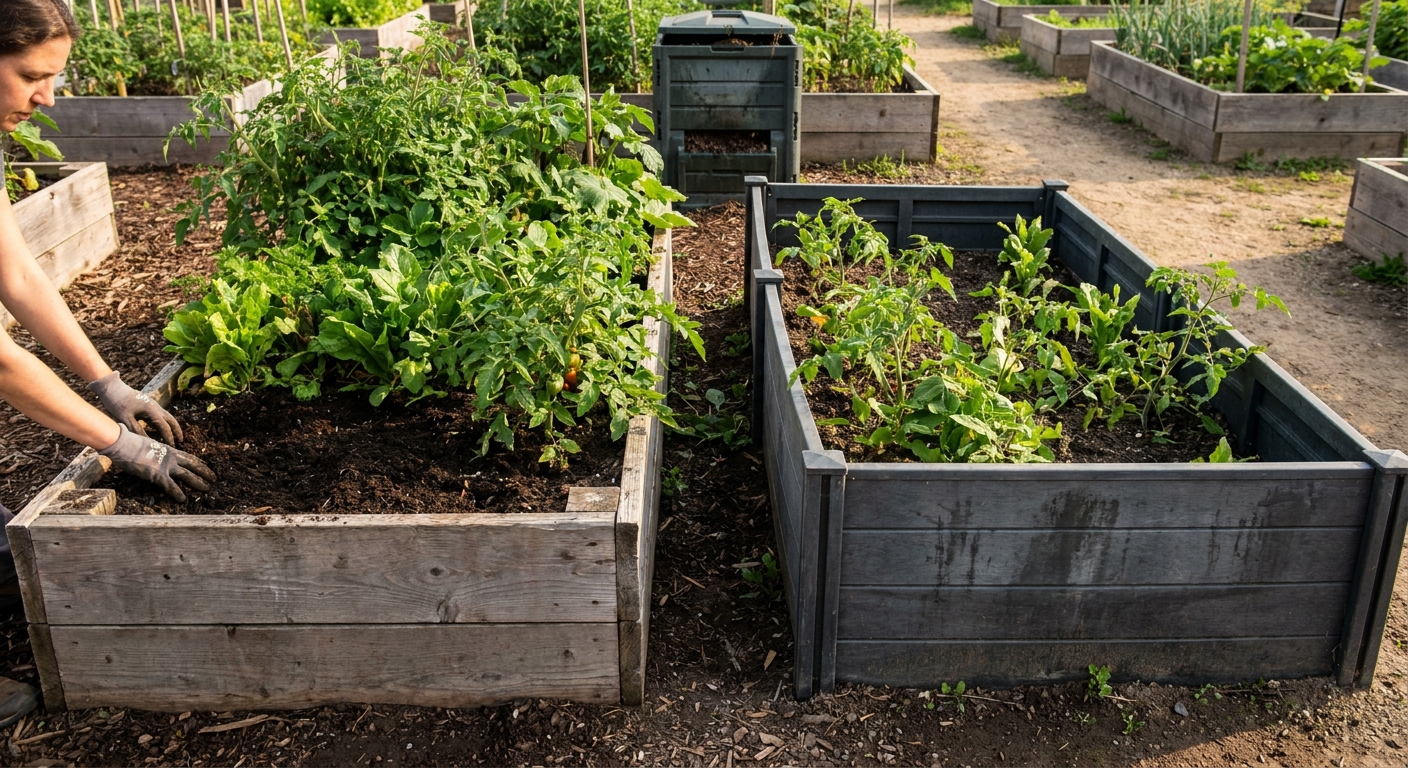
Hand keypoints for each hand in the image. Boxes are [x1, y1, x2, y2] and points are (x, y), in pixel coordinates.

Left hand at [88, 372, 182, 443]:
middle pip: (171, 420)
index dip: (169, 438)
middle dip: (177, 431)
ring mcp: (152, 405)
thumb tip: (147, 442)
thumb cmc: (117, 403)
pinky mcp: (148, 404)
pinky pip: (160, 415)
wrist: (112, 387)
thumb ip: (137, 430)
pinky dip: (164, 422)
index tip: (172, 447)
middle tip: (181, 441)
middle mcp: (155, 407)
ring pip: (167, 416)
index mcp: (152, 411)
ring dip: (171, 426)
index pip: (164, 427)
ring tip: (174, 436)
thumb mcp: (125, 419)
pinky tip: (160, 428)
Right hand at [100, 425, 214, 501]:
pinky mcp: (157, 475)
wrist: (123, 443)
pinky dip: (177, 493)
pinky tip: (183, 499)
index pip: (188, 456)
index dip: (197, 462)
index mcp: (168, 449)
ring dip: (198, 482)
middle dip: (204, 471)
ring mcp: (165, 466)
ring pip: (187, 475)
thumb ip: (154, 453)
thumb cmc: (130, 443)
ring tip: (207, 489)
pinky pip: (170, 486)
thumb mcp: (147, 446)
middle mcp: (171, 457)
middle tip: (214, 478)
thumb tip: (151, 456)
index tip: (205, 465)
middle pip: (193, 465)